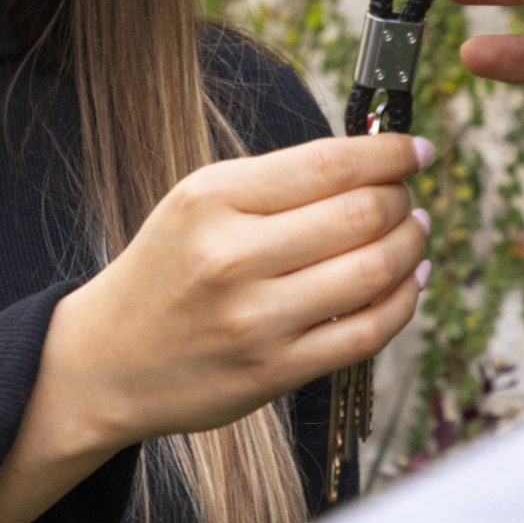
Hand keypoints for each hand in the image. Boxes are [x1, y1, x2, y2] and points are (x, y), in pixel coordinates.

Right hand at [51, 133, 432, 445]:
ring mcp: (255, 320)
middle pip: (360, 214)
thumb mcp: (196, 204)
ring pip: (373, 272)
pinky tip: (408, 282)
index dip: (389, 153)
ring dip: (411, 247)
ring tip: (413, 234)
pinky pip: (366, 333)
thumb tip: (374, 166)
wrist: (107, 361)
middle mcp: (232, 257)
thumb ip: (276, 183)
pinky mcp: (274, 372)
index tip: (416, 150)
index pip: (329, 163)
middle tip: (407, 198)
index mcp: (211, 199)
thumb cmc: (166, 271)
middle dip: (402, 201)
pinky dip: (403, 302)